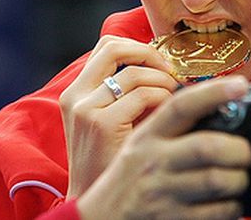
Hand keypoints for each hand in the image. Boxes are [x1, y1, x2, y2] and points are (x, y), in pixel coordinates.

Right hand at [60, 35, 179, 196]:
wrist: (98, 204)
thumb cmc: (111, 162)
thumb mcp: (109, 120)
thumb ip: (124, 94)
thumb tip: (163, 68)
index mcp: (76, 91)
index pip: (106, 46)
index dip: (137, 47)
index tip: (159, 63)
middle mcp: (77, 95)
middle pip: (115, 47)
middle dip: (149, 54)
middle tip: (170, 72)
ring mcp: (87, 109)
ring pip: (135, 72)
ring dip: (163, 80)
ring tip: (174, 98)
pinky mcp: (102, 124)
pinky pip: (143, 95)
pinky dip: (163, 98)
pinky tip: (170, 114)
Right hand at [77, 76, 250, 219]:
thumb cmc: (127, 181)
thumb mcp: (139, 146)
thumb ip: (170, 129)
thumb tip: (218, 111)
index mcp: (147, 136)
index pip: (180, 106)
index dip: (213, 92)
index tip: (240, 85)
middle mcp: (153, 162)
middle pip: (207, 146)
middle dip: (239, 149)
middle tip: (247, 151)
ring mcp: (162, 193)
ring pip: (217, 180)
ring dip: (239, 180)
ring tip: (239, 178)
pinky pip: (216, 213)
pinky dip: (232, 208)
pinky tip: (229, 203)